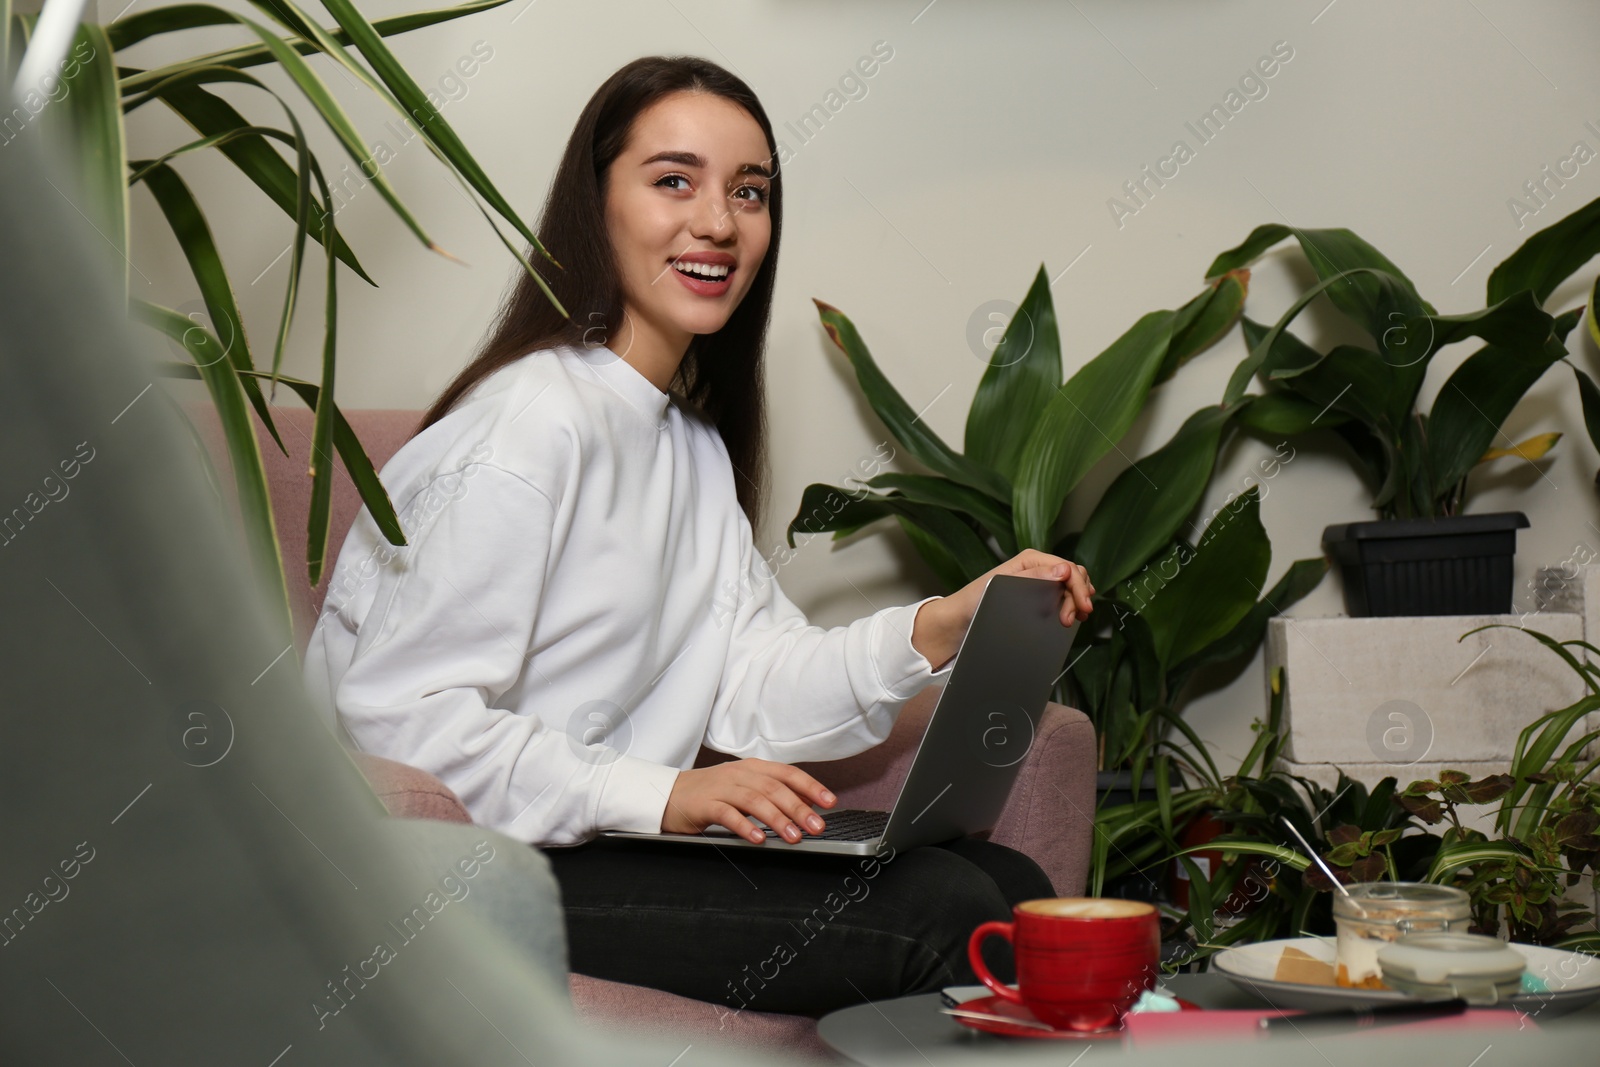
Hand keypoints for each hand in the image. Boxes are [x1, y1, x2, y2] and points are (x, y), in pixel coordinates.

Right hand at [661, 758, 836, 844]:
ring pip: (755, 800)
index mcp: (753, 768)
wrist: (668, 794)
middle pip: (775, 788)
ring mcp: (722, 788)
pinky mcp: (705, 805)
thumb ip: (773, 793)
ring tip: (793, 837)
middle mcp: (740, 774)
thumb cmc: (712, 794)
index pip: (788, 773)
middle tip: (817, 827)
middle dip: (799, 808)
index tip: (829, 802)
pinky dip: (745, 826)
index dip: (810, 787)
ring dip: (777, 819)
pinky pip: (728, 814)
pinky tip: (758, 839)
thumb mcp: (745, 788)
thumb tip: (808, 804)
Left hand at [911, 549, 1094, 669]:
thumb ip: (1034, 576)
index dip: (1079, 585)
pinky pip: (1061, 597)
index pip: (1066, 567)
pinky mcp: (1037, 597)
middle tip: (1075, 617)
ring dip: (1075, 601)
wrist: (960, 619)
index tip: (1083, 605)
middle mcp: (1037, 568)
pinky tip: (1070, 614)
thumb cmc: (976, 599)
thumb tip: (1063, 570)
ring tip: (1070, 619)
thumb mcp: (1004, 584)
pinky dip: (1070, 605)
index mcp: (1030, 560)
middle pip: (1072, 575)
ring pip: (1070, 586)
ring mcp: (1038, 583)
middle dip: (1079, 595)